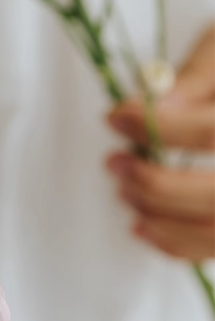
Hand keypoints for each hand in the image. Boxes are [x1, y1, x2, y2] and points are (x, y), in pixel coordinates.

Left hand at [106, 25, 214, 259]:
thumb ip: (197, 77)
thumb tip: (152, 107)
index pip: (213, 133)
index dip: (160, 127)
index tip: (117, 116)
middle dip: (156, 184)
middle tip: (116, 163)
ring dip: (160, 218)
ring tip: (124, 192)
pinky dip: (176, 243)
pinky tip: (145, 224)